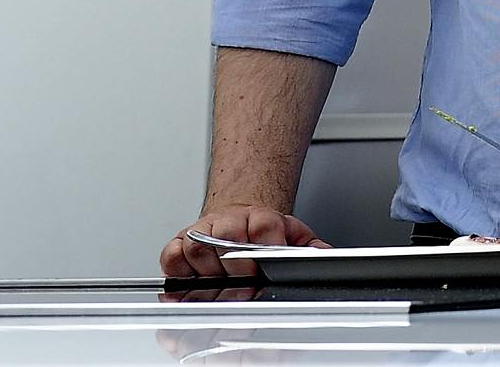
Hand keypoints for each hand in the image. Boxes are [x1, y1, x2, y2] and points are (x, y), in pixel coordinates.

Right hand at [160, 205, 327, 278]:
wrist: (239, 215)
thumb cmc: (263, 230)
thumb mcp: (293, 234)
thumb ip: (310, 247)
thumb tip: (327, 257)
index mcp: (259, 218)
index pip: (262, 226)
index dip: (264, 245)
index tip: (265, 266)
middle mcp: (229, 222)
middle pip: (228, 235)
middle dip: (237, 264)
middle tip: (244, 283)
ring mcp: (202, 231)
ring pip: (198, 245)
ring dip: (209, 269)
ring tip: (222, 284)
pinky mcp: (178, 244)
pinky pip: (172, 255)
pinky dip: (179, 269)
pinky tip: (192, 280)